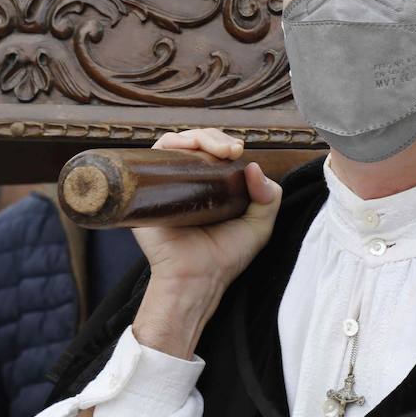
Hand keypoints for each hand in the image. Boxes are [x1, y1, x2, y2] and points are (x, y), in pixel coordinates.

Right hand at [129, 129, 281, 358]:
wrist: (198, 278)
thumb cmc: (226, 256)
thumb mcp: (260, 225)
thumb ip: (269, 197)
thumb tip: (253, 165)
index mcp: (210, 185)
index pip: (212, 150)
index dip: (225, 142)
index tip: (239, 150)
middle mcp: (185, 181)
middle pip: (194, 142)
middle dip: (214, 137)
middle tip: (231, 150)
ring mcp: (165, 184)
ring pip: (175, 144)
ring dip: (195, 137)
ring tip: (216, 150)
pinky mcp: (146, 190)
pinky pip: (152, 156)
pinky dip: (170, 143)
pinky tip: (186, 148)